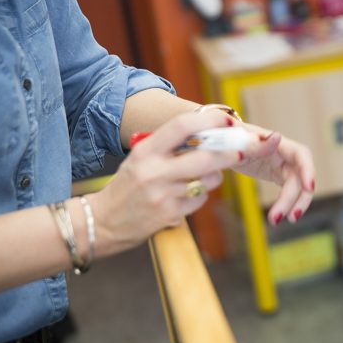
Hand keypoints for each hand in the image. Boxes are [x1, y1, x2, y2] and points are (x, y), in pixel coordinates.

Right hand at [88, 110, 239, 256]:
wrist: (102, 222)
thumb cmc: (128, 185)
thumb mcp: (141, 158)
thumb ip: (169, 145)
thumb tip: (209, 132)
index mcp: (146, 151)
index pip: (182, 126)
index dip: (210, 121)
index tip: (227, 122)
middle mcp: (154, 171)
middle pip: (205, 157)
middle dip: (228, 153)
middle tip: (240, 151)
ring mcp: (162, 195)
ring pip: (207, 180)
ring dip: (214, 176)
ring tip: (206, 175)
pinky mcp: (170, 214)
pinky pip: (200, 199)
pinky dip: (201, 195)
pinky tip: (189, 193)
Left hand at [230, 123, 314, 224]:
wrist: (224, 143)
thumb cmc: (228, 137)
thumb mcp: (235, 139)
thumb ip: (254, 140)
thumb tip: (277, 137)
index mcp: (276, 141)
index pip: (300, 154)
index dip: (308, 170)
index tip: (309, 188)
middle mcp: (284, 153)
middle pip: (301, 176)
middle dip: (298, 197)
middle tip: (290, 217)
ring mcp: (283, 164)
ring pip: (296, 187)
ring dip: (292, 204)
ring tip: (277, 220)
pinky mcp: (279, 174)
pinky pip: (288, 191)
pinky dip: (286, 204)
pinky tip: (277, 216)